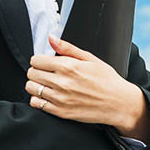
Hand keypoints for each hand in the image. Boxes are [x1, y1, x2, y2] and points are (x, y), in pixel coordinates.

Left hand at [25, 35, 149, 136]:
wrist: (119, 104)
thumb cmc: (107, 80)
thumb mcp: (90, 58)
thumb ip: (67, 48)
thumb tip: (50, 38)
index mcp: (68, 66)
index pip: (36, 60)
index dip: (40, 60)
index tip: (46, 63)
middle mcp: (62, 82)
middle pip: (31, 73)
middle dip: (37, 71)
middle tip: (46, 73)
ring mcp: (60, 98)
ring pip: (31, 88)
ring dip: (36, 85)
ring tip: (47, 84)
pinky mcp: (60, 112)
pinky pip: (36, 104)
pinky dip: (38, 99)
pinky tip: (48, 96)